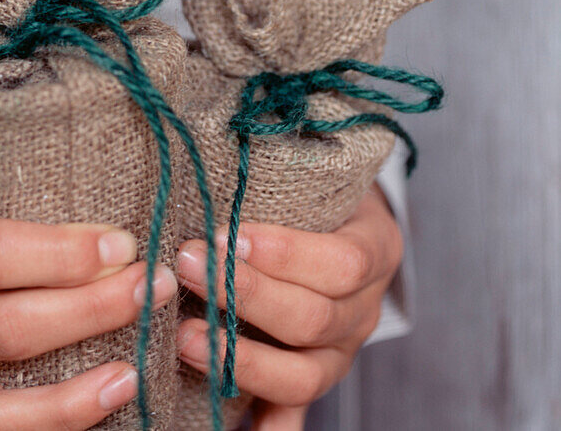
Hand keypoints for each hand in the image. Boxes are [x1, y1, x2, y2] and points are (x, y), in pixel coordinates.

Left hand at [174, 185, 400, 429]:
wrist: (349, 224)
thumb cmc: (322, 192)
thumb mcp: (321, 172)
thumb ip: (283, 172)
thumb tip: (225, 156)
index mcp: (374, 250)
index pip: (342, 264)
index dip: (285, 254)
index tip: (227, 235)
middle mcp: (362, 312)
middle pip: (314, 320)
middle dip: (244, 295)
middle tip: (187, 266)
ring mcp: (339, 355)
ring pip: (301, 377)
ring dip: (239, 359)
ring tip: (185, 335)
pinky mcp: (312, 380)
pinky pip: (295, 417)